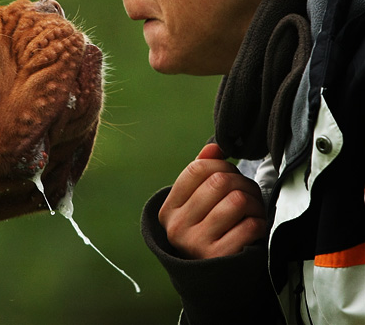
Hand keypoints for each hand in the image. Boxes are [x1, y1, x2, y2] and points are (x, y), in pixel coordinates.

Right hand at [158, 144, 266, 258]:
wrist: (211, 280)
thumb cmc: (206, 232)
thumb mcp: (195, 205)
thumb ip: (202, 174)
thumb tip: (215, 147)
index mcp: (168, 209)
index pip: (197, 169)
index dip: (221, 165)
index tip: (230, 174)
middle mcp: (178, 227)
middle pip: (219, 182)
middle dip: (242, 183)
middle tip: (248, 193)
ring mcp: (197, 244)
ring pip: (237, 201)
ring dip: (254, 203)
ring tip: (252, 210)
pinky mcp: (221, 258)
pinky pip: (250, 225)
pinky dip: (259, 223)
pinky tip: (254, 227)